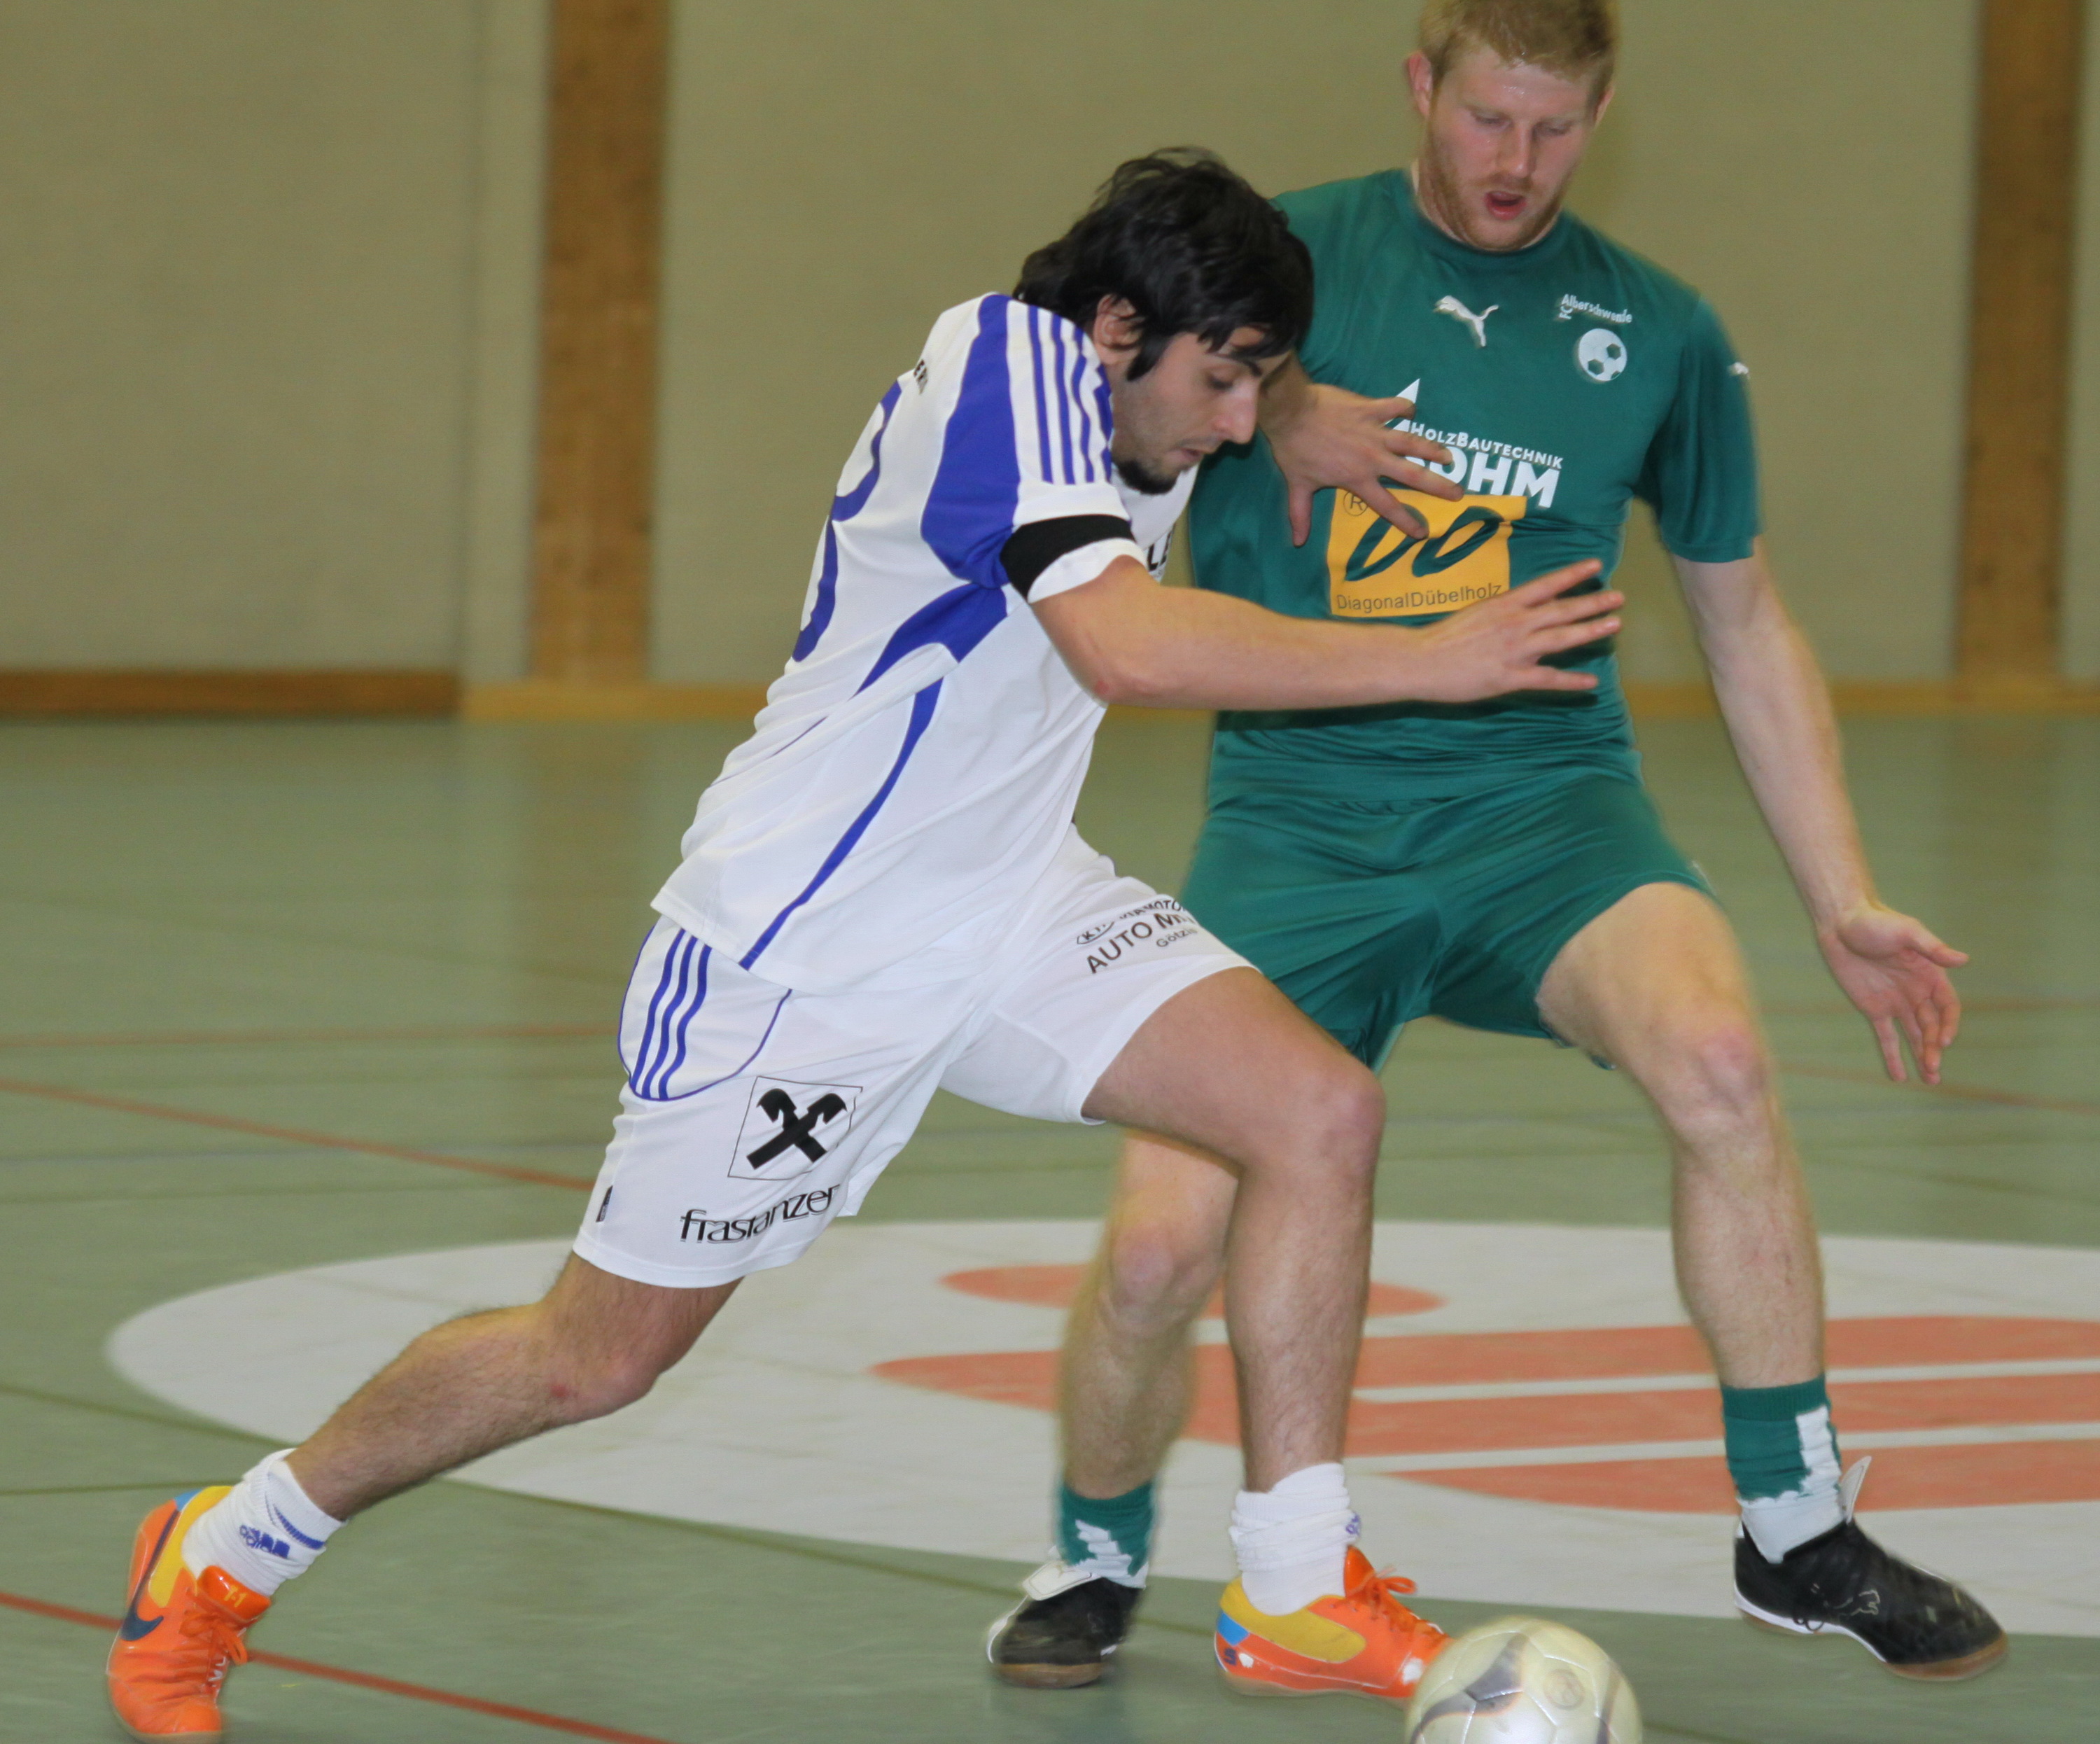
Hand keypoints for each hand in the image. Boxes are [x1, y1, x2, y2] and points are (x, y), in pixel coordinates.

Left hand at [1269, 382, 1464, 545]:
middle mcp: (1374, 458)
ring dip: (1433, 449)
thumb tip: (1297, 541)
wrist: (1292, 412)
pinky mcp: (1371, 408)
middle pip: (1413, 475)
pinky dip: (1405, 407)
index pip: (1387, 505)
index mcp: (1358, 479)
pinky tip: (1412, 410)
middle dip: (1438, 486)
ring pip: (1413, 442)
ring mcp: (1375, 431)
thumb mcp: (1298, 485)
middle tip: (1458, 494)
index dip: (1406, 521)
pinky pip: (1396, 406)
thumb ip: (1301, 514)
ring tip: (1449, 457)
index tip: (1423, 532)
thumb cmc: (1295, 450)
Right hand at [1407, 562, 1619, 701]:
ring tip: (1614, 625)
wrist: (1419, 661)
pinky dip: (1570, 681)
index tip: (1595, 564)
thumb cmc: (1440, 638)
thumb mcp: (1473, 615)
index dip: (1572, 574)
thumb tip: (1521, 611)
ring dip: (1590, 631)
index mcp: (1504, 605)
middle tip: (1619, 597)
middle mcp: (1514, 624)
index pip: (1545, 585)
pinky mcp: (1509, 677)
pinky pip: (1546, 679)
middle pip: (1561, 610)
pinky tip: (1591, 683)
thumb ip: (1501, 613)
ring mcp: (1514, 651)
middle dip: (1592, 602)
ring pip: (1560, 638)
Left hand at [1816, 903, 1967, 1083]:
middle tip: (1933, 1069)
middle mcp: (1917, 993)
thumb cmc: (1876, 922)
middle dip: (1934, 1048)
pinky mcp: (1874, 1009)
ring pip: (1914, 1036)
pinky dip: (1893, 1056)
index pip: (1947, 1007)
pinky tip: (1899, 1076)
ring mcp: (1896, 1003)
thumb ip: (1933, 948)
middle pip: (1931, 1026)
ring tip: (1929, 1079)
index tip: (1943, 1041)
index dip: (1948, 1025)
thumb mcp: (1907, 931)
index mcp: (1930, 975)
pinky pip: (1886, 1037)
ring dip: (1921, 1057)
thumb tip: (1963, 959)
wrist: (1841, 923)